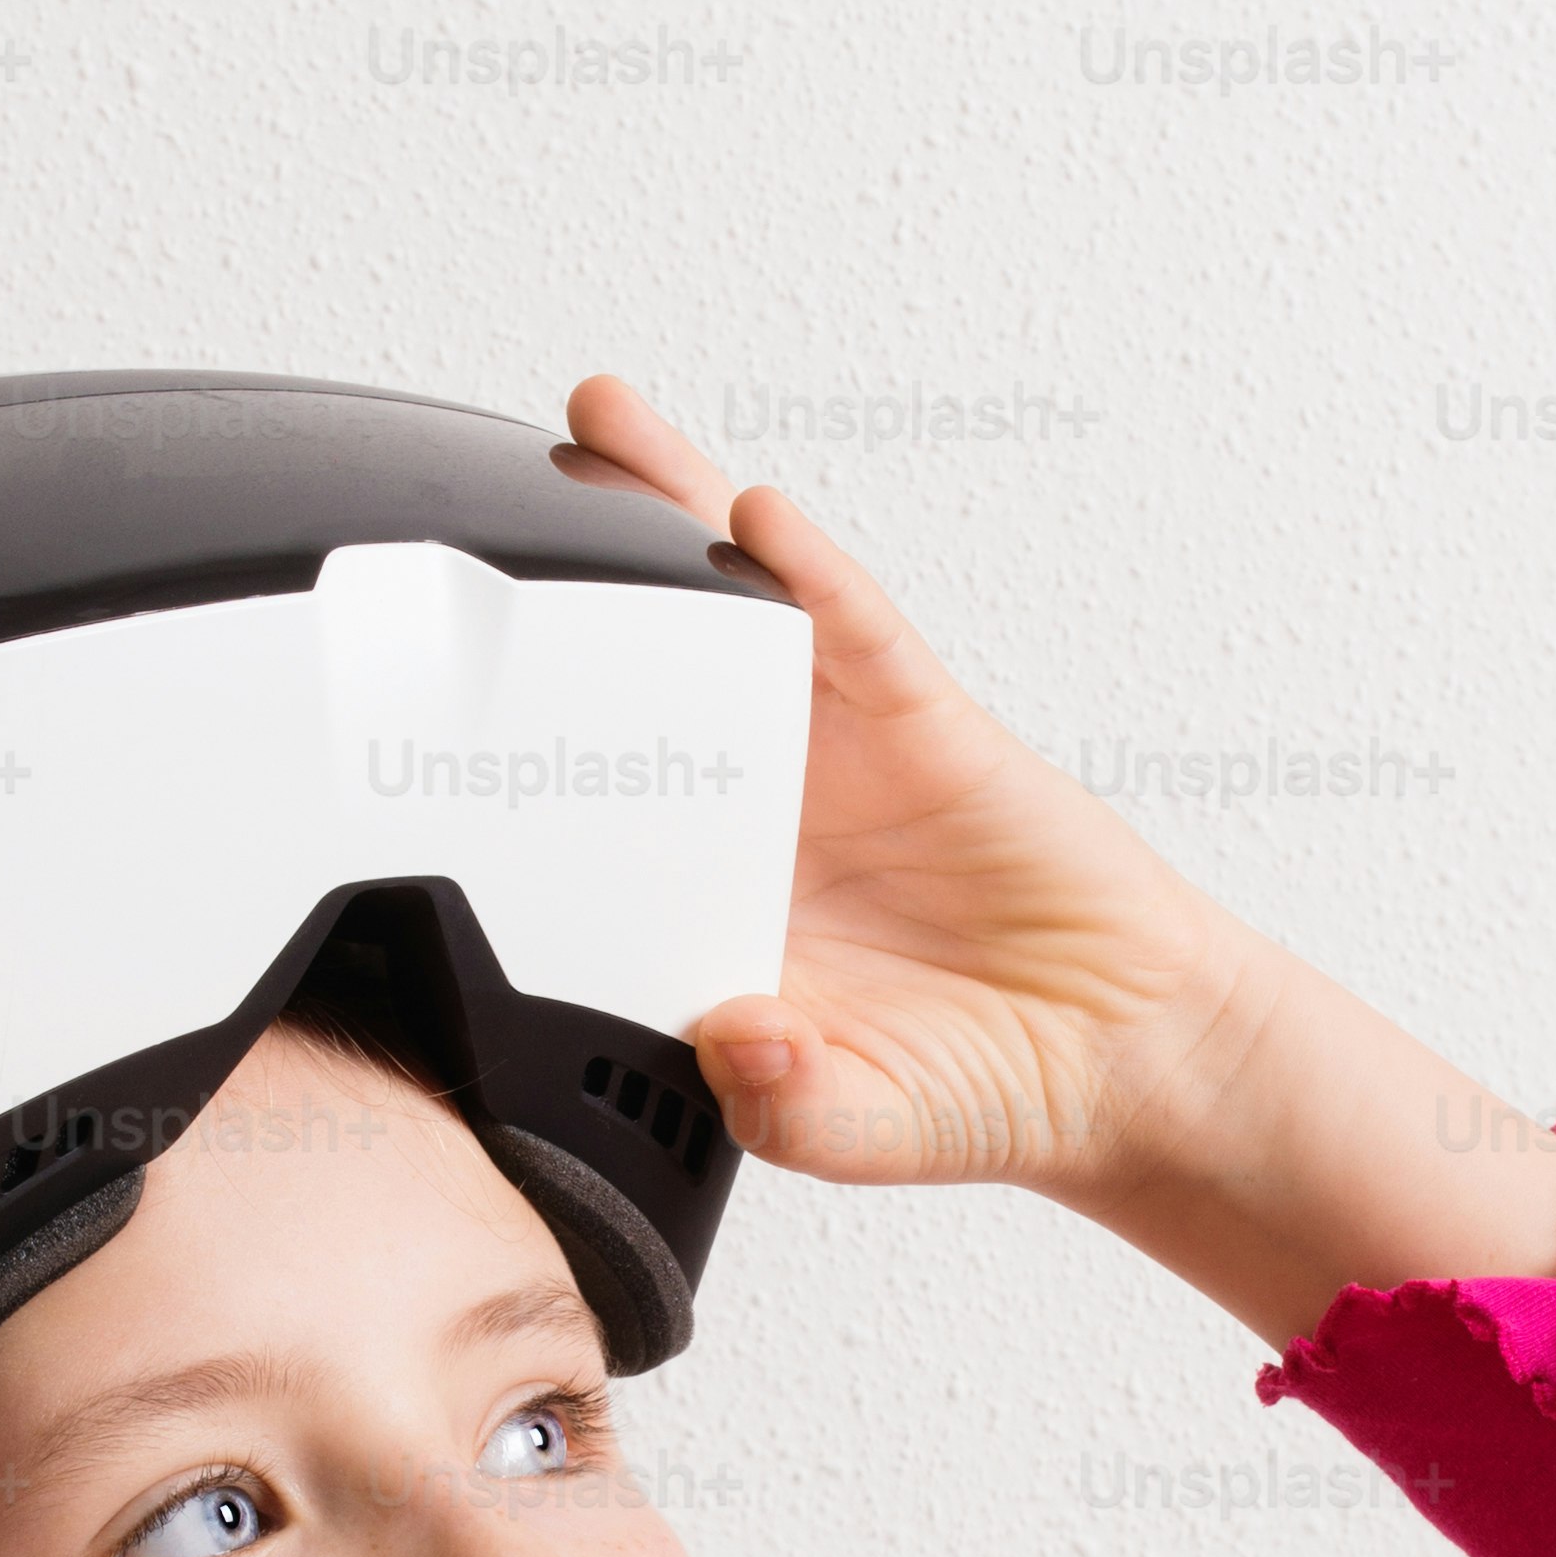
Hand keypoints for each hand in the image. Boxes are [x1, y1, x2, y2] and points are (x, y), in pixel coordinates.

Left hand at [552, 373, 1555, 1354]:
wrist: (1123, 1055)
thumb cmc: (979, 1086)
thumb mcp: (859, 1126)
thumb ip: (790, 1105)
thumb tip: (737, 1044)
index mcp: (705, 901)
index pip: (592, 807)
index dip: (519, 747)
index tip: (432, 702)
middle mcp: (757, 808)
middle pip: (640, 669)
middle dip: (563, 584)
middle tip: (477, 498)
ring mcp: (835, 755)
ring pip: (732, 615)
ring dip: (668, 521)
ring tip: (598, 429)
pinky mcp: (923, 722)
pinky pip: (855, 630)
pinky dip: (808, 569)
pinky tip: (758, 515)